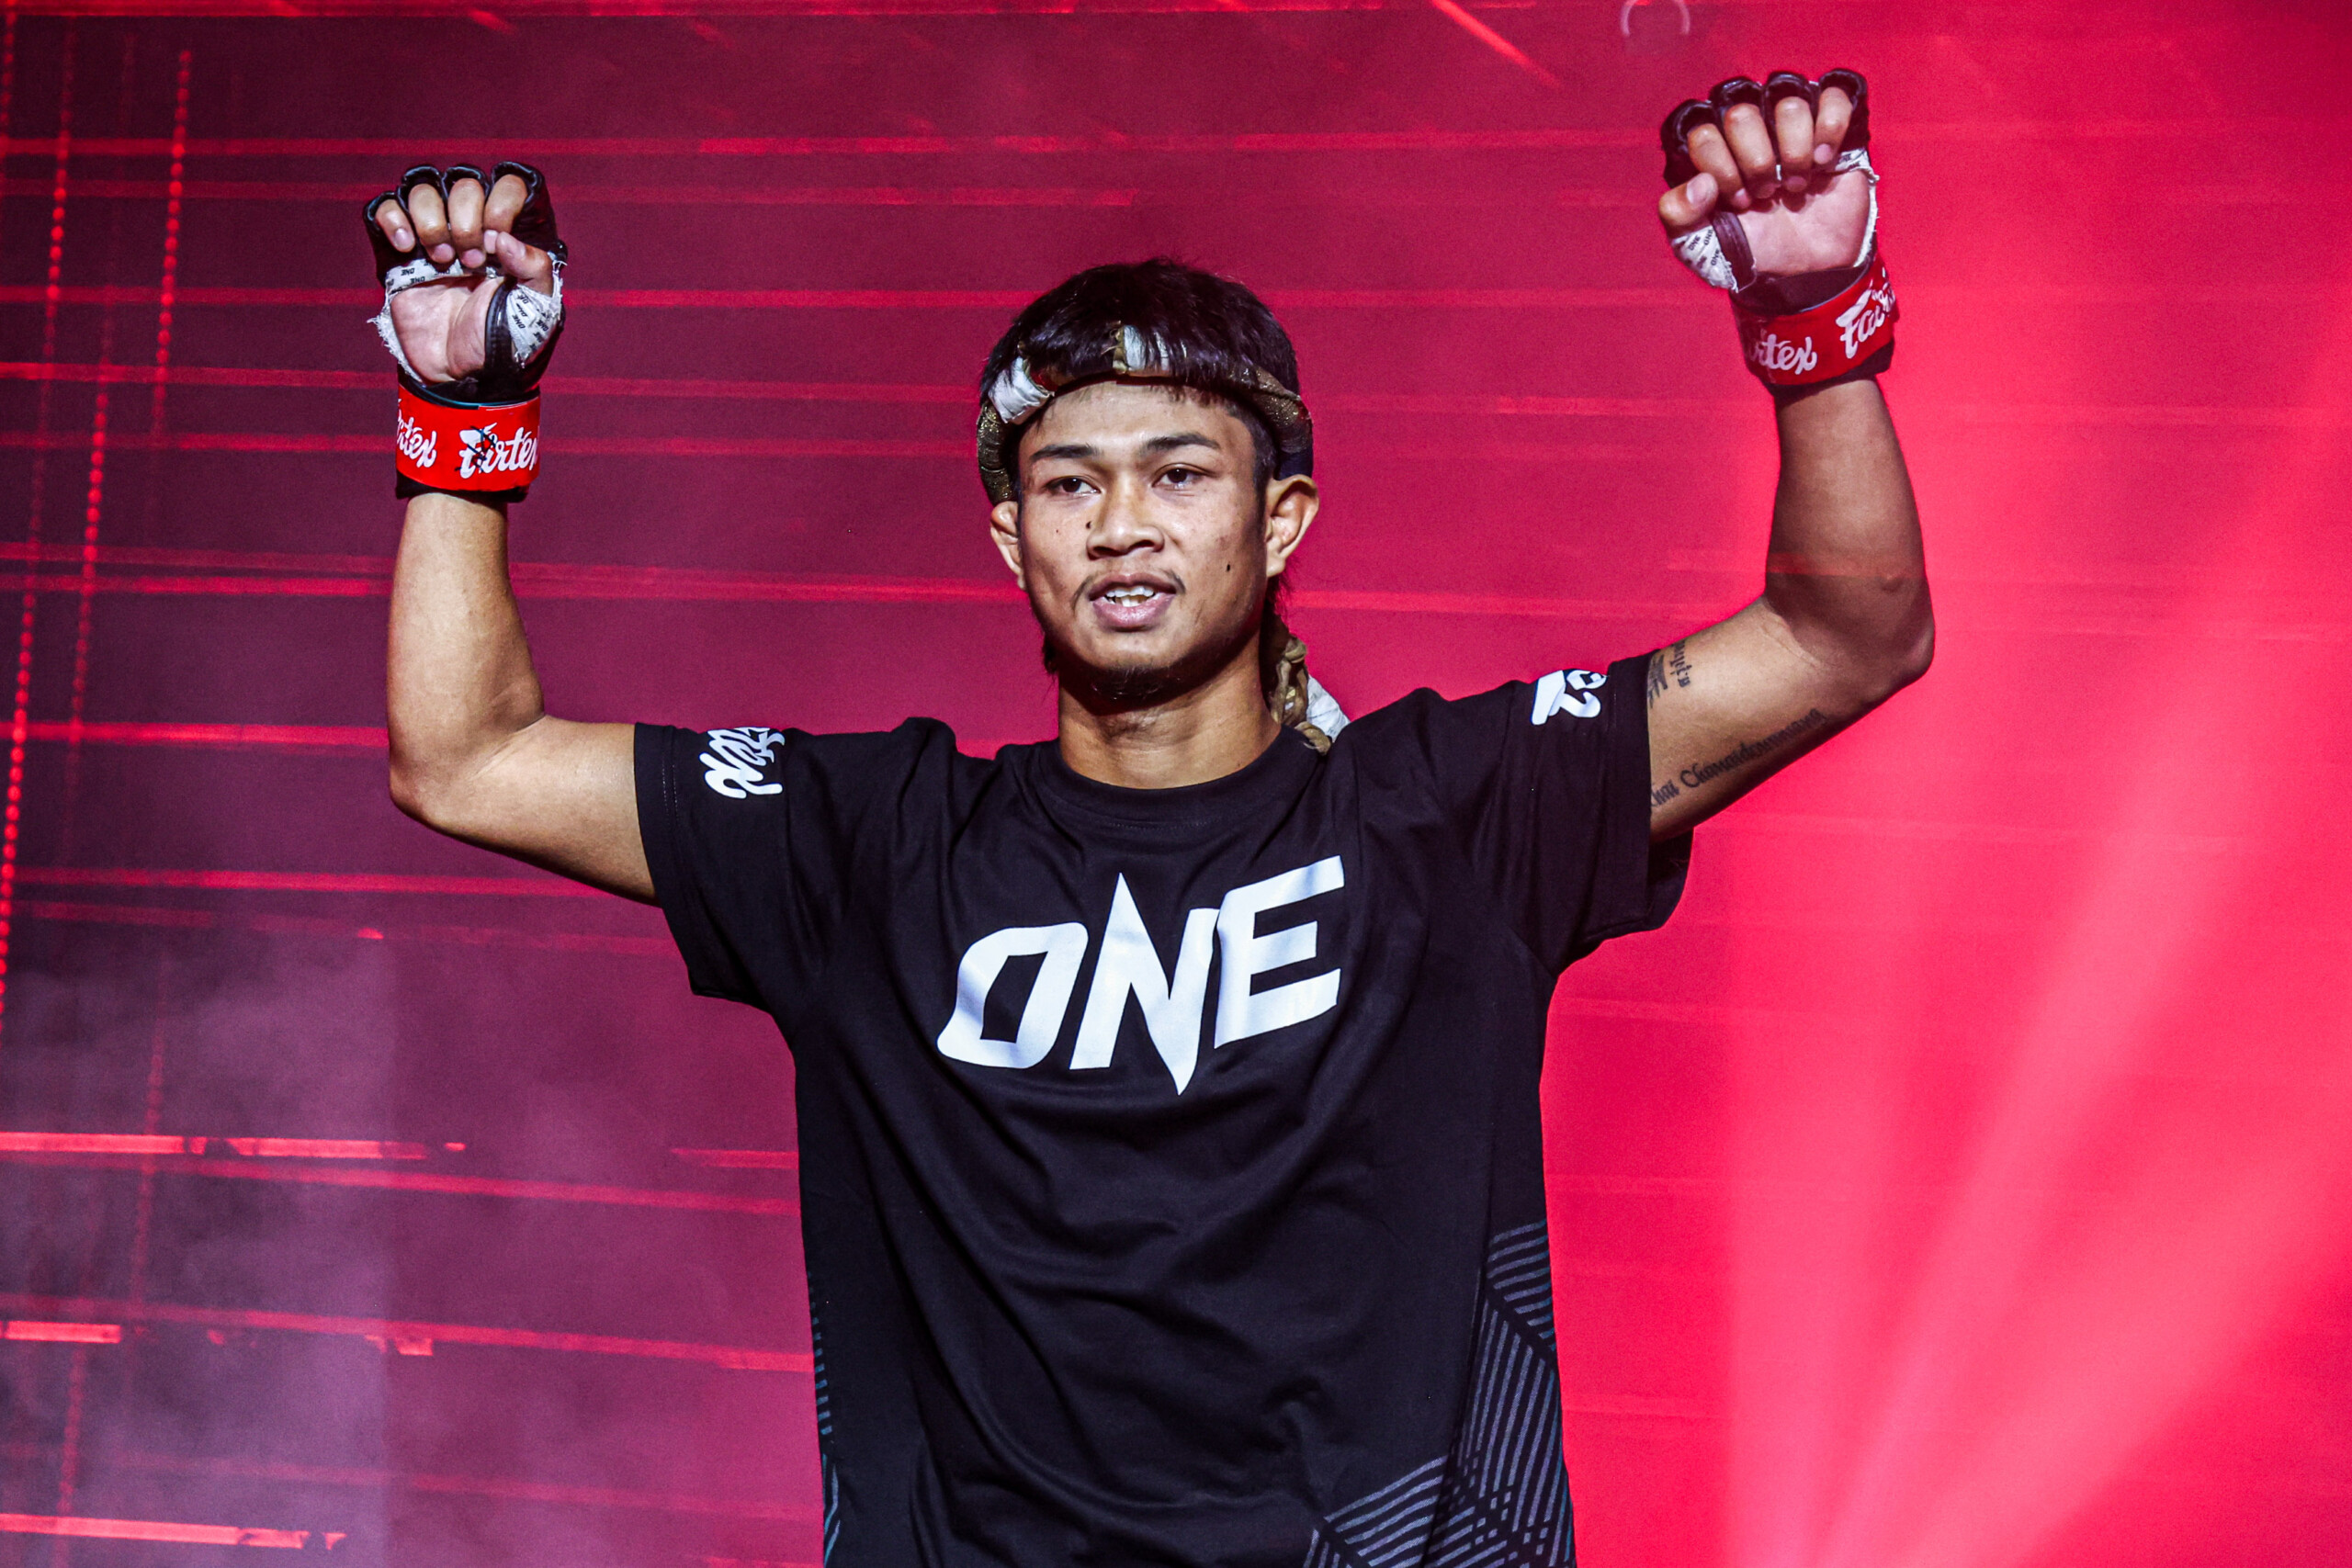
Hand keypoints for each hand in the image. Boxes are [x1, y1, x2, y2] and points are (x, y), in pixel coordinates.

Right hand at [371, 168, 556, 384]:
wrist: (461, 367)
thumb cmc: (503, 337)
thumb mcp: (536, 309)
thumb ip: (536, 269)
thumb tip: (504, 239)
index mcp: (506, 233)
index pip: (507, 184)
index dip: (501, 202)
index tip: (497, 241)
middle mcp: (470, 226)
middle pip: (463, 184)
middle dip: (468, 221)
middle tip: (472, 263)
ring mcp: (433, 235)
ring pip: (423, 189)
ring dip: (434, 221)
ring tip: (443, 260)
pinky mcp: (400, 250)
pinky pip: (386, 208)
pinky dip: (394, 220)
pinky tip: (408, 248)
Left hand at [1658, 77, 1870, 276]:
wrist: (1806, 263)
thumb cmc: (1752, 245)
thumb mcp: (1699, 243)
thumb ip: (1677, 214)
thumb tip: (1701, 182)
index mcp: (1714, 150)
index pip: (1703, 135)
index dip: (1722, 170)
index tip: (1739, 201)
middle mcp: (1749, 129)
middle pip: (1741, 116)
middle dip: (1756, 162)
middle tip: (1767, 192)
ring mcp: (1789, 123)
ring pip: (1789, 105)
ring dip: (1795, 152)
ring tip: (1797, 184)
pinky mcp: (1830, 122)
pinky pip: (1834, 97)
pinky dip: (1830, 129)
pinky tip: (1825, 162)